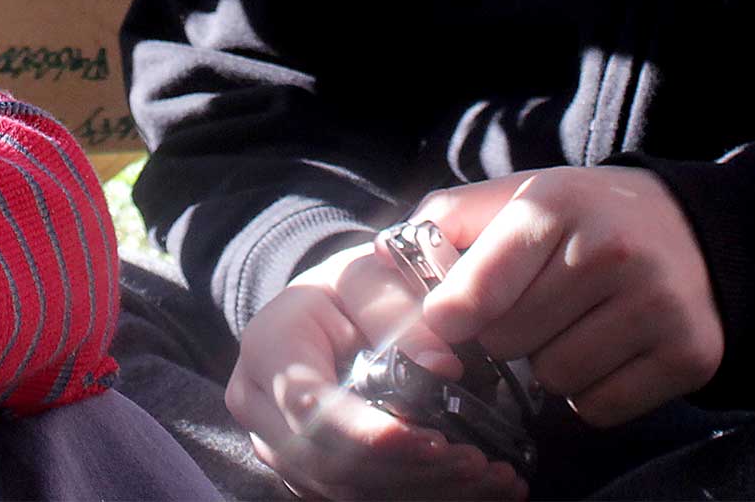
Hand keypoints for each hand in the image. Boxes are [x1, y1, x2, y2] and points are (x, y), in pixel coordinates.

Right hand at [225, 242, 526, 499]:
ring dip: (424, 489)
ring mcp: (281, 449)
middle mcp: (262, 408)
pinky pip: (362, 498)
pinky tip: (478, 488)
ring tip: (492, 476)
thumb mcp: (368, 276)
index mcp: (270, 348)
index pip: (310, 405)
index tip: (436, 440)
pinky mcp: (310, 474)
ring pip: (348, 490)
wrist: (320, 313)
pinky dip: (423, 494)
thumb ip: (397, 310)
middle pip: (329, 461)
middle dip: (410, 469)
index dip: (371, 434)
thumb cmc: (345, 290)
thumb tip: (443, 365)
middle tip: (480, 461)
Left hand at [418, 168, 721, 426]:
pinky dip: (592, 393)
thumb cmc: (580, 216)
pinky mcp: (689, 353)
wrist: (689, 228)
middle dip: (507, 334)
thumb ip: (447, 221)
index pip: (477, 290)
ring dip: (550, 366)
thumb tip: (384, 258)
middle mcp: (610, 251)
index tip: (447, 320)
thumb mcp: (516, 195)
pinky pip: (601, 408)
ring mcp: (656, 304)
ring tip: (574, 324)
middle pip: (509, 343)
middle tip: (534, 306)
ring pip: (554, 380)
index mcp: (554, 205)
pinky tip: (606, 350)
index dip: (452, 315)